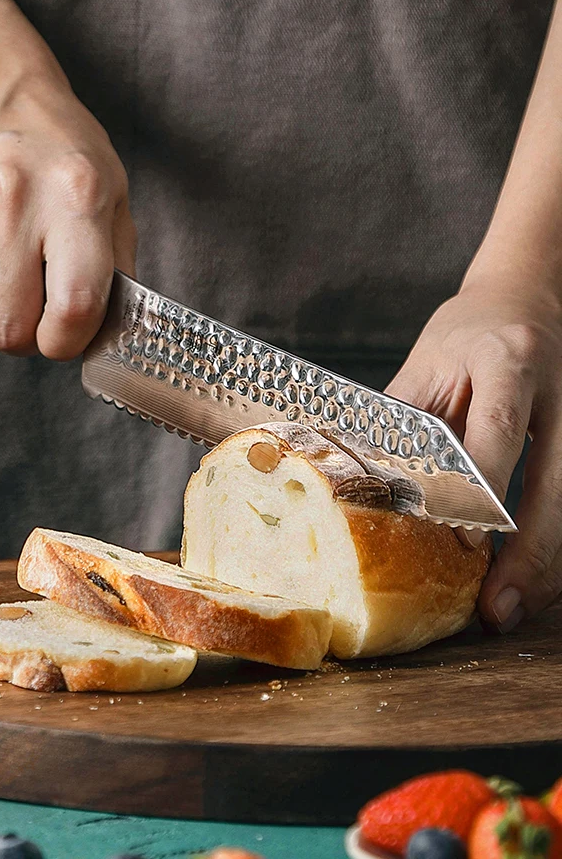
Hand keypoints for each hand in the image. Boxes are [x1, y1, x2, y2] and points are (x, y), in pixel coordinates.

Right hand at [0, 70, 134, 359]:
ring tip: (10, 281)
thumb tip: (105, 334)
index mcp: (76, 198)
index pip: (72, 307)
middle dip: (27, 339)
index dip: (70, 342)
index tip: (69, 337)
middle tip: (38, 315)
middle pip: (9, 330)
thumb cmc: (61, 152)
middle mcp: (14, 203)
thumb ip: (116, 267)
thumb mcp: (113, 195)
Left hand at [386, 280, 561, 631]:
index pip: (497, 434)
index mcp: (508, 362)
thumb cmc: (468, 331)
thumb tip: (363, 486)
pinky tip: (530, 579)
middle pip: (552, 486)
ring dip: (544, 565)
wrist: (530, 295)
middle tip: (494, 609)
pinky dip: (552, 544)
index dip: (479, 494)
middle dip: (526, 556)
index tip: (458, 542)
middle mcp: (556, 395)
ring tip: (511, 608)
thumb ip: (403, 421)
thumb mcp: (425, 363)